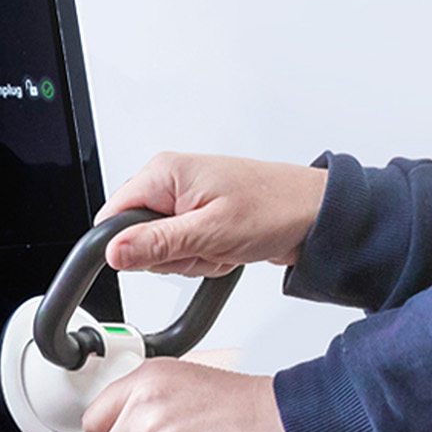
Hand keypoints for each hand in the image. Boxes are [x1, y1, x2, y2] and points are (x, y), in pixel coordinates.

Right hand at [98, 152, 329, 276]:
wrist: (319, 215)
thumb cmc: (278, 208)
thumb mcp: (212, 231)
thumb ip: (158, 243)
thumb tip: (114, 252)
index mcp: (165, 172)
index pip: (112, 217)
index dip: (130, 245)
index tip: (163, 254)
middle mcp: (173, 183)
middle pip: (138, 239)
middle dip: (172, 256)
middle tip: (208, 246)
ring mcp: (188, 202)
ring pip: (164, 251)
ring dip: (195, 259)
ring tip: (225, 244)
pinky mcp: (203, 219)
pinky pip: (186, 252)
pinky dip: (208, 258)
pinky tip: (231, 248)